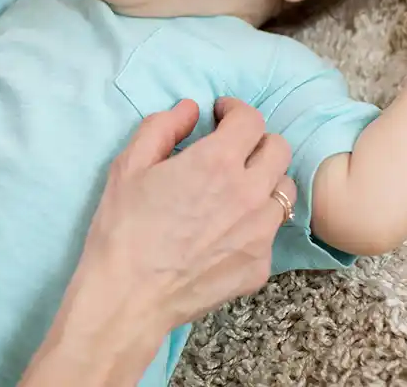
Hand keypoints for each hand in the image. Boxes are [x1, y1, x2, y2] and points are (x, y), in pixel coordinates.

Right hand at [24, 99, 293, 385]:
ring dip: (263, 180)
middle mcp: (249, 194)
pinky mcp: (259, 265)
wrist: (128, 296)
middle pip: (278, 149)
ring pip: (283, 191)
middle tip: (230, 149)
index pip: (251, 120)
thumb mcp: (129, 165)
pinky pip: (270, 232)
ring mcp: (260, 233)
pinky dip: (254, 222)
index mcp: (217, 162)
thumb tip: (189, 110)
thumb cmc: (123, 228)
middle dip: (255, 140)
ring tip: (235, 188)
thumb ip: (162, 126)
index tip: (220, 115)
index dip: (235, 110)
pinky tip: (226, 229)